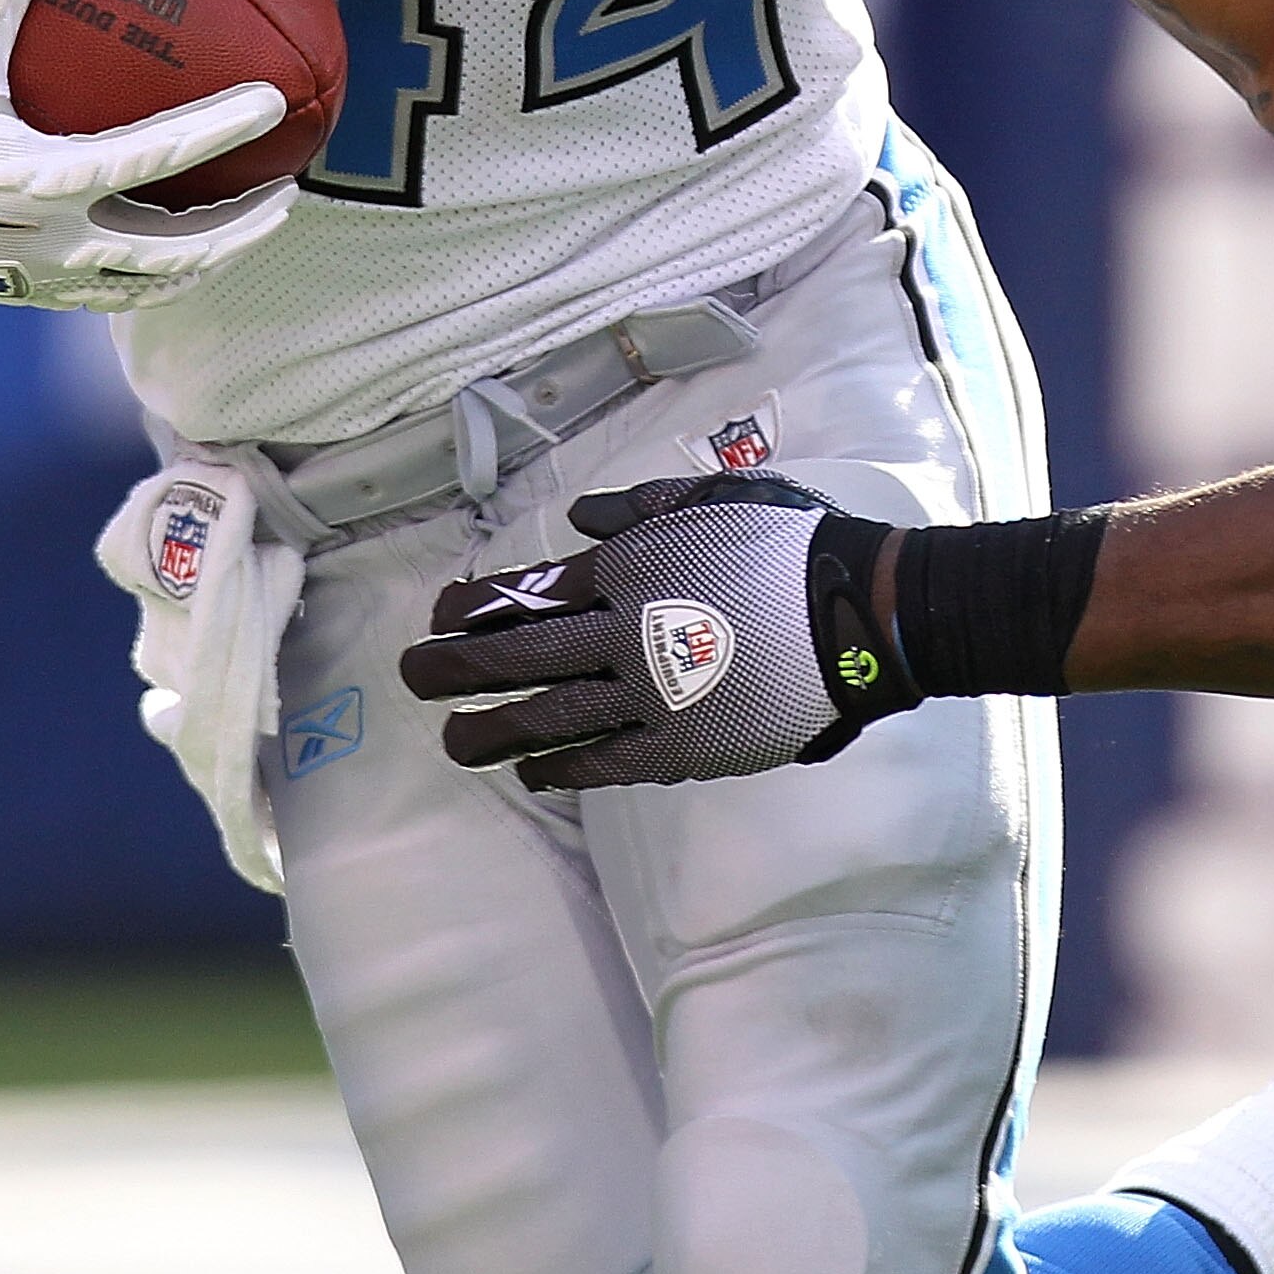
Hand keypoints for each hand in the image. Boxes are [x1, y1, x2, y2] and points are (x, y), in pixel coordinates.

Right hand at [0, 0, 293, 322]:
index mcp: (32, 181)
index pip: (148, 159)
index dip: (215, 129)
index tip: (271, 101)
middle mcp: (44, 242)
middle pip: (170, 250)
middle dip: (239, 228)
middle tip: (290, 193)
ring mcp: (38, 279)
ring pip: (148, 285)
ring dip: (211, 261)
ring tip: (257, 227)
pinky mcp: (27, 295)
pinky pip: (114, 297)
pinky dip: (160, 279)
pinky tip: (188, 255)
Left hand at [401, 474, 918, 789]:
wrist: (860, 612)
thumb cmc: (793, 544)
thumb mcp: (717, 499)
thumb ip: (643, 508)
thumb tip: (579, 516)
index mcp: (631, 567)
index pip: (532, 591)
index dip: (477, 605)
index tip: (441, 614)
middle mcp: (626, 632)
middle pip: (520, 655)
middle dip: (456, 667)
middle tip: (413, 676)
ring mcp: (649, 695)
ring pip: (549, 716)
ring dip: (492, 730)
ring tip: (453, 742)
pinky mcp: (681, 745)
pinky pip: (606, 761)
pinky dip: (564, 768)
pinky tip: (535, 774)